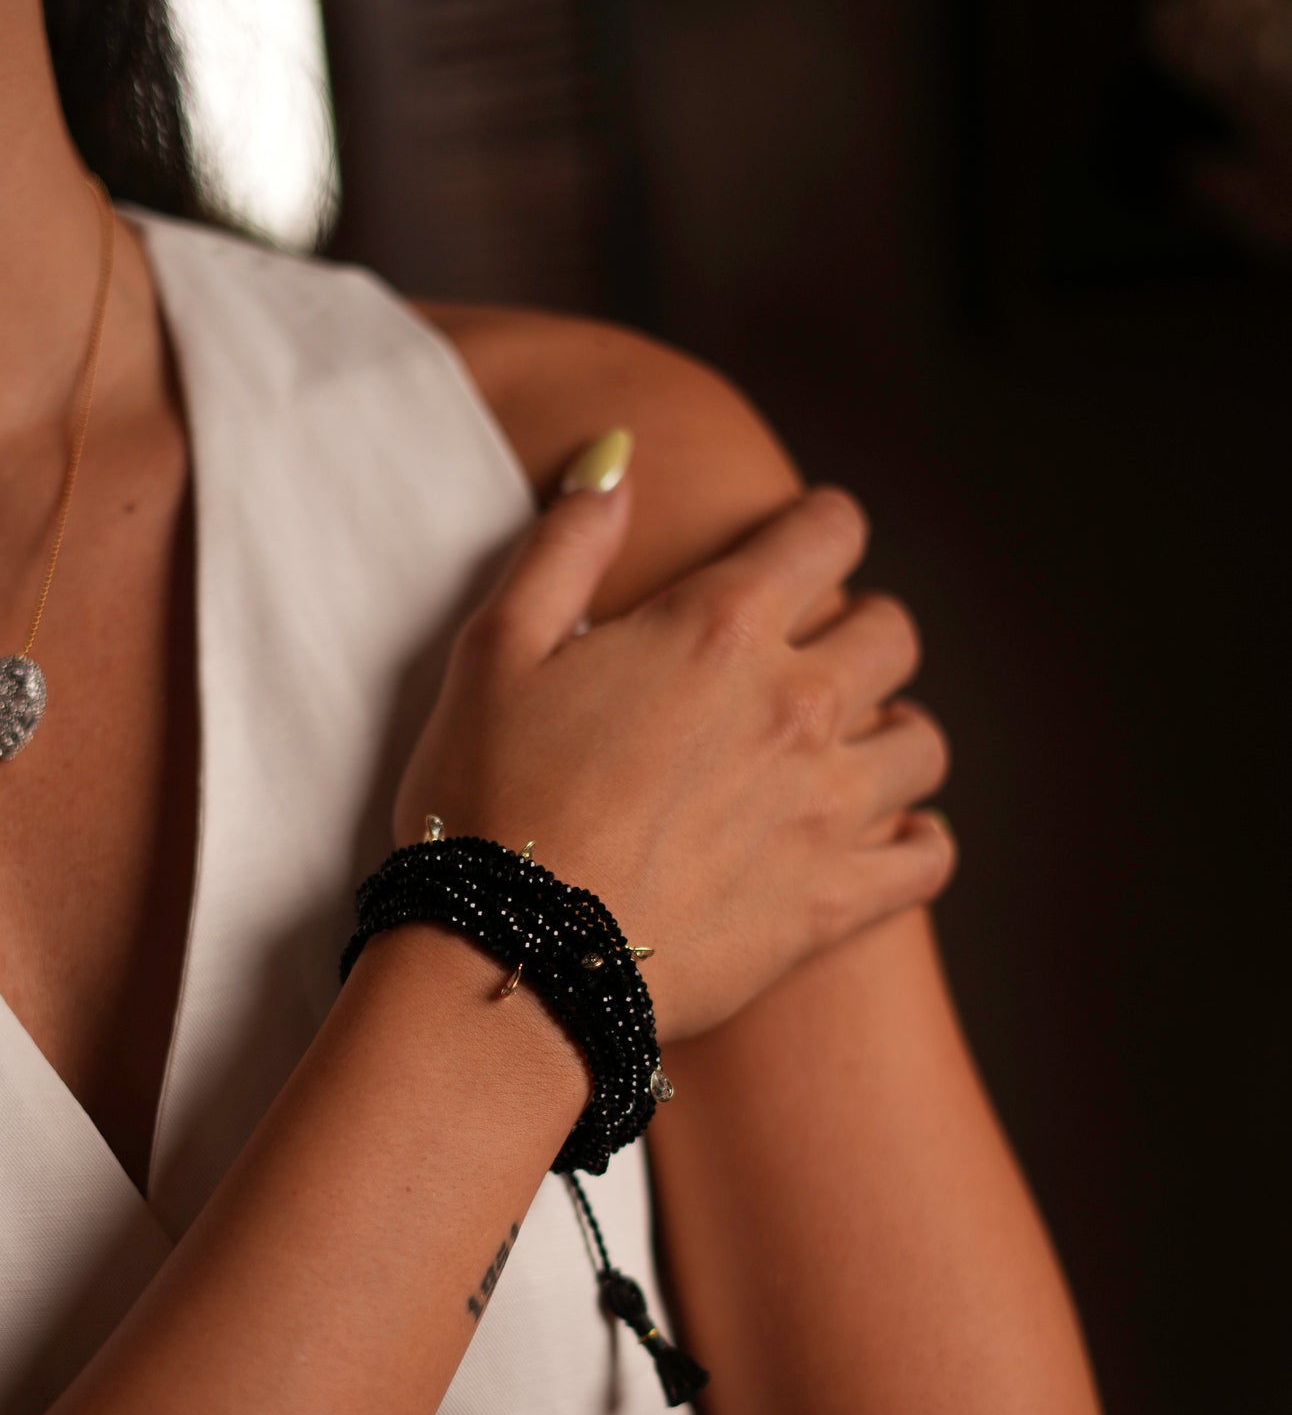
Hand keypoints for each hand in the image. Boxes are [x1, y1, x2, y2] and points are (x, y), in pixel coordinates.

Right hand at [392, 446, 952, 1043]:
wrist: (512, 963)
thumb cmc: (488, 799)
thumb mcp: (496, 648)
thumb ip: (567, 542)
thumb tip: (617, 450)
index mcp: (719, 629)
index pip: (825, 532)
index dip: (821, 524)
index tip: (806, 540)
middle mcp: (796, 706)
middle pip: (891, 632)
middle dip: (859, 625)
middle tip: (813, 652)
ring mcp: (827, 809)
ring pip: (922, 743)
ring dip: (892, 729)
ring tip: (848, 746)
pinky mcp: (834, 904)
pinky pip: (927, 857)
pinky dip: (916, 840)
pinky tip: (885, 836)